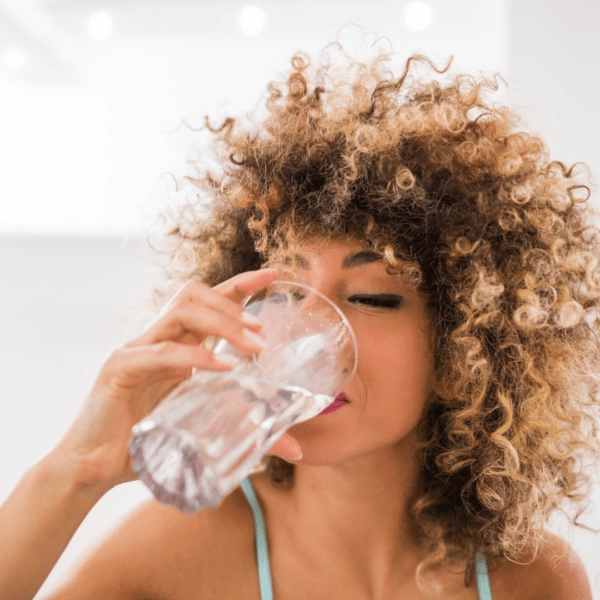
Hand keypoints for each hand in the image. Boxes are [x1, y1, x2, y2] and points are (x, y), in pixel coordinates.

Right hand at [53, 268, 300, 489]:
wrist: (96, 468)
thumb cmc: (149, 443)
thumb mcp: (206, 431)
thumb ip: (249, 431)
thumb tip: (296, 446)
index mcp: (177, 344)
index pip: (209, 301)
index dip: (241, 284)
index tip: (273, 275)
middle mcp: (157, 339)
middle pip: (194, 294)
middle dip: (233, 304)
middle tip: (263, 330)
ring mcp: (137, 349)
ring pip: (180, 311)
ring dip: (222, 322)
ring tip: (253, 346)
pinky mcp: (120, 369)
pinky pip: (162, 352)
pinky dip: (196, 356)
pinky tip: (224, 369)